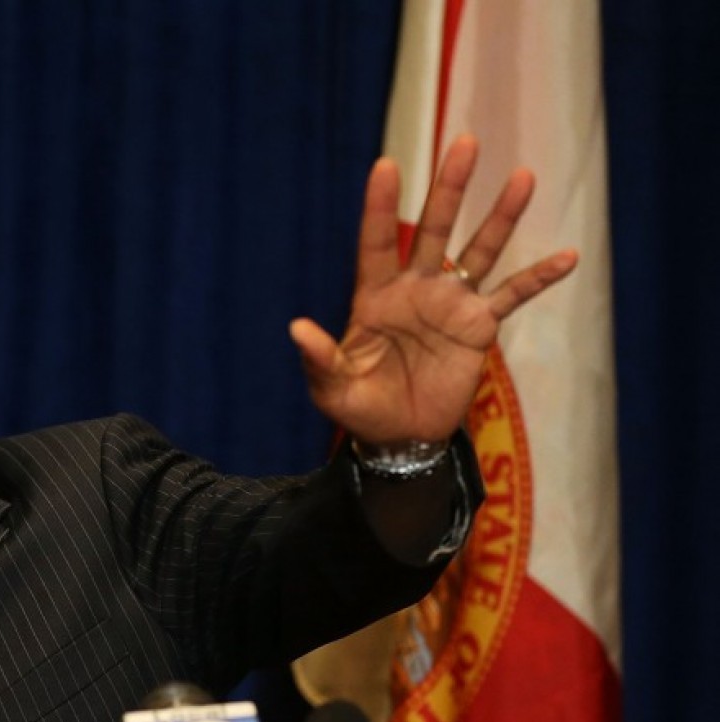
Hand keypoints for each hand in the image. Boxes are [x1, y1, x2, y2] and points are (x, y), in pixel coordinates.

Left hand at [289, 134, 577, 445]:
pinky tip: (568, 256)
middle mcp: (416, 290)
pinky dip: (539, 278)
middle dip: (450, 188)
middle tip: (465, 141)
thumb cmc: (361, 409)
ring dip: (501, 216)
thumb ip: (319, 357)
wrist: (400, 437)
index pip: (377, 243)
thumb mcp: (332, 389)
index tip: (386, 165)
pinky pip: (513, 296)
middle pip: (435, 229)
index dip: (381, 207)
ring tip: (523, 176)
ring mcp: (451, 304)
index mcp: (374, 298)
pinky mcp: (479, 328)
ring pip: (480, 251)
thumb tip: (296, 328)